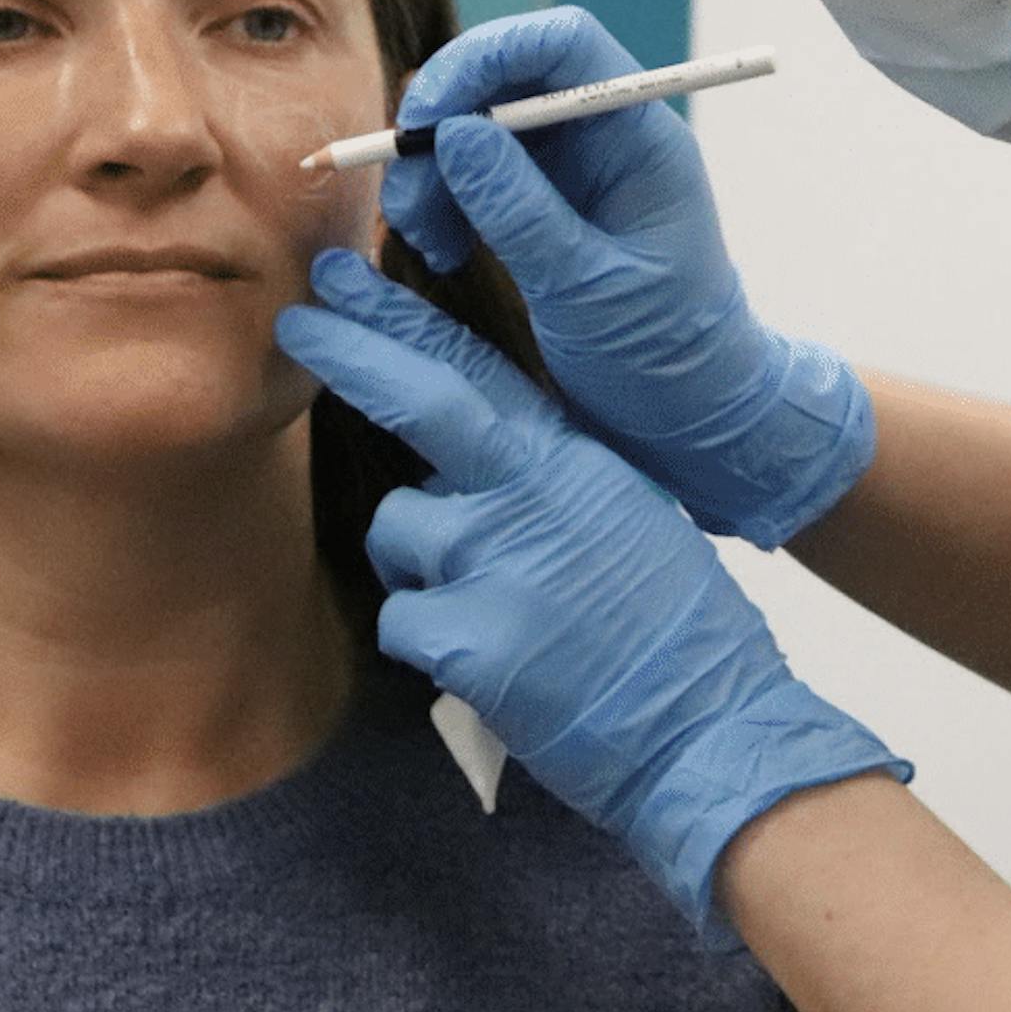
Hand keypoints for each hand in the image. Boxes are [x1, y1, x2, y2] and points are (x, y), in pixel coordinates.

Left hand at [277, 251, 905, 942]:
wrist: (711, 729)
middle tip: (300, 319)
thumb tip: (481, 457)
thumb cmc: (674, 633)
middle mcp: (533, 495)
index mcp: (573, 462)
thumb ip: (552, 478)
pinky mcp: (471, 640)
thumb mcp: (627, 518)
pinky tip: (490, 667)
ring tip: (491, 612)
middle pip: (423, 401)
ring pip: (397, 531)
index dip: (403, 322)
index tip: (347, 282)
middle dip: (353, 352)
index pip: (476, 370)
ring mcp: (499, 562)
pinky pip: (400, 620)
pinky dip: (428, 643)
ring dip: (418, 567)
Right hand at [384, 6, 871, 548]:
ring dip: (431, 176)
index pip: (562, 45)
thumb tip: (455, 132)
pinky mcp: (539, 206)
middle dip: (440, 128)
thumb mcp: (588, 290)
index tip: (427, 118)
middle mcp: (603, 137)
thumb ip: (522, 211)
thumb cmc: (665, 356)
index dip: (487, 58)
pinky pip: (472, 177)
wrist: (690, 416)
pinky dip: (441, 206)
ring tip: (428, 247)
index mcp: (640, 136)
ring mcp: (570, 169)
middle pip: (502, 79)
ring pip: (475, 129)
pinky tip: (439, 257)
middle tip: (406, 198)